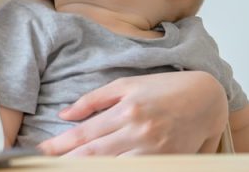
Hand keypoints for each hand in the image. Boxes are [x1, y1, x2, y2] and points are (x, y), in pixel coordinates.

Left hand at [37, 71, 228, 155]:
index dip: (60, 144)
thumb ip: (92, 100)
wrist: (206, 99)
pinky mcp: (168, 161)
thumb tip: (64, 114)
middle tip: (46, 165)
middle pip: (95, 155)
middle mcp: (138, 132)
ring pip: (114, 167)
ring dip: (89, 169)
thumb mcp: (125, 85)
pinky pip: (138, 171)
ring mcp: (154, 150)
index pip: (84, 134)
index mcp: (125, 111)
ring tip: (67, 169)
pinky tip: (99, 170)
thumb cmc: (161, 88)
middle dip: (68, 161)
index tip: (42, 150)